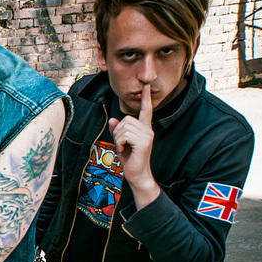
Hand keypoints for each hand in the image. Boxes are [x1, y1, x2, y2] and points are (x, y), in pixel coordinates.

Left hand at [108, 84, 159, 206]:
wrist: (137, 175)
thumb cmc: (130, 160)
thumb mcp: (121, 143)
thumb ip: (118, 131)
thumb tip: (114, 119)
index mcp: (144, 129)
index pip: (146, 111)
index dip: (145, 99)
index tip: (146, 87)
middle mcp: (148, 130)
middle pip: (126, 120)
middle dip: (118, 132)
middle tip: (122, 145)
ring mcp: (147, 136)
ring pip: (124, 127)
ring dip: (118, 139)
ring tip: (124, 148)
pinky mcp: (144, 142)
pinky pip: (125, 135)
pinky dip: (120, 143)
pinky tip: (124, 150)